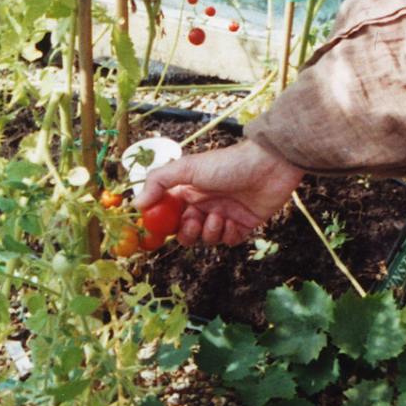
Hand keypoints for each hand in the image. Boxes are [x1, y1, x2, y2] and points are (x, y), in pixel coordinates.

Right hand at [135, 139, 304, 247]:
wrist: (269, 166)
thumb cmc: (227, 164)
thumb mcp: (188, 167)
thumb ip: (159, 182)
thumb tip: (136, 204)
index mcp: (188, 190)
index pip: (168, 214)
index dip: (162, 224)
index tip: (158, 231)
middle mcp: (204, 204)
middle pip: (185, 231)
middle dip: (188, 232)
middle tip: (195, 221)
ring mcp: (223, 215)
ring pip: (206, 238)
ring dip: (211, 231)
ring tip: (221, 216)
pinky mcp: (243, 225)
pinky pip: (228, 241)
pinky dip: (228, 235)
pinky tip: (234, 222)